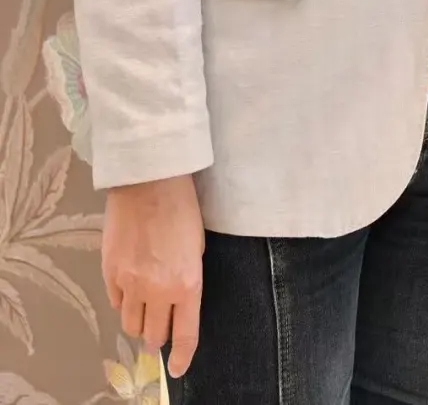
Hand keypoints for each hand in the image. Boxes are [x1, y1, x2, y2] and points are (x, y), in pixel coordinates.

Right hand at [102, 175, 204, 377]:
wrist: (150, 181)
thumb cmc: (182, 208)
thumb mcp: (196, 247)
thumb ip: (187, 279)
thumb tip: (178, 303)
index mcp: (187, 283)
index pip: (184, 334)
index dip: (182, 357)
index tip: (177, 368)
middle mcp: (158, 290)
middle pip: (153, 334)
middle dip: (158, 335)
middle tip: (160, 325)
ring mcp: (131, 283)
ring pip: (130, 324)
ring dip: (139, 321)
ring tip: (144, 307)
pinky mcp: (110, 273)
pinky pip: (115, 302)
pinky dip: (123, 301)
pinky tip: (129, 287)